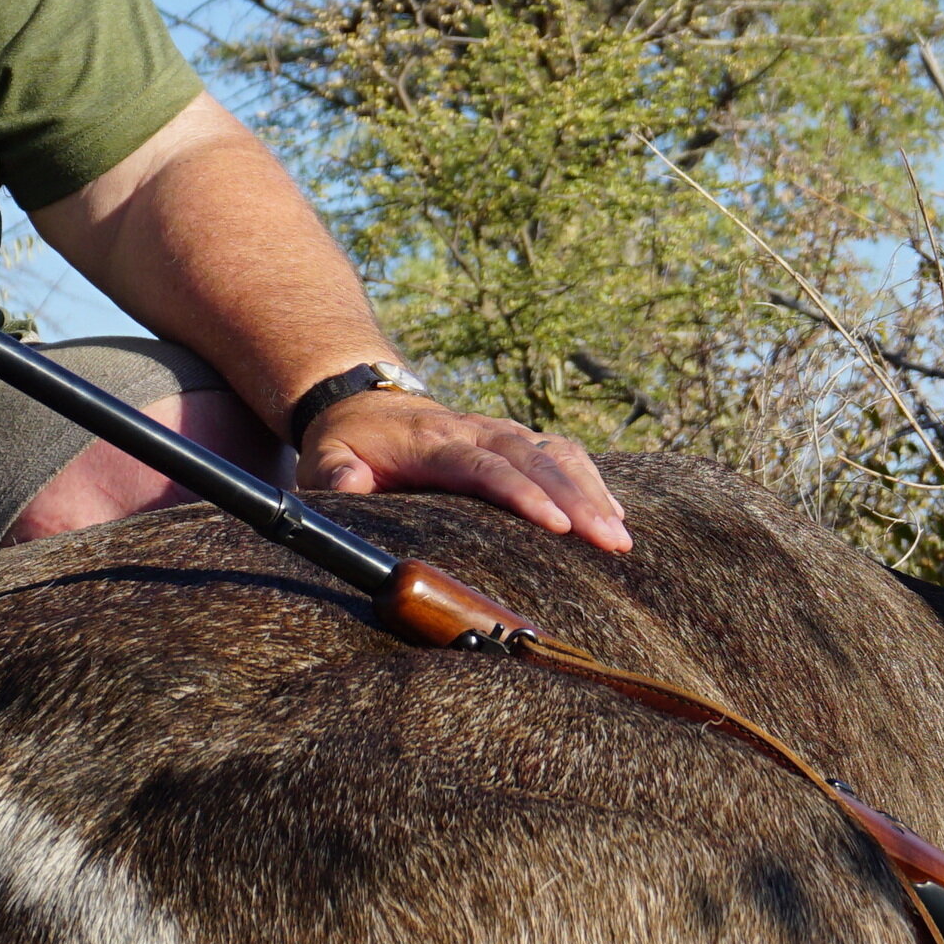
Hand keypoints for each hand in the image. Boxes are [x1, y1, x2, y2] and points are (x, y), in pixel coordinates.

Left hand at [301, 387, 630, 551]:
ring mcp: (499, 431)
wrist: (362, 402)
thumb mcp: (323, 458)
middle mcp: (475, 430)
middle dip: (577, 500)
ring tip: (620, 536)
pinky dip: (592, 479)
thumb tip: (351, 487)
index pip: (485, 466)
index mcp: (433, 442)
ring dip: (593, 491)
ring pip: (556, 452)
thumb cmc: (347, 443)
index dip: (523, 494)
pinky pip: (562, 451)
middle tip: (610, 541)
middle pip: (535, 459)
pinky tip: (615, 513)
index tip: (557, 525)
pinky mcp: (514, 438)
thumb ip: (334, 475)